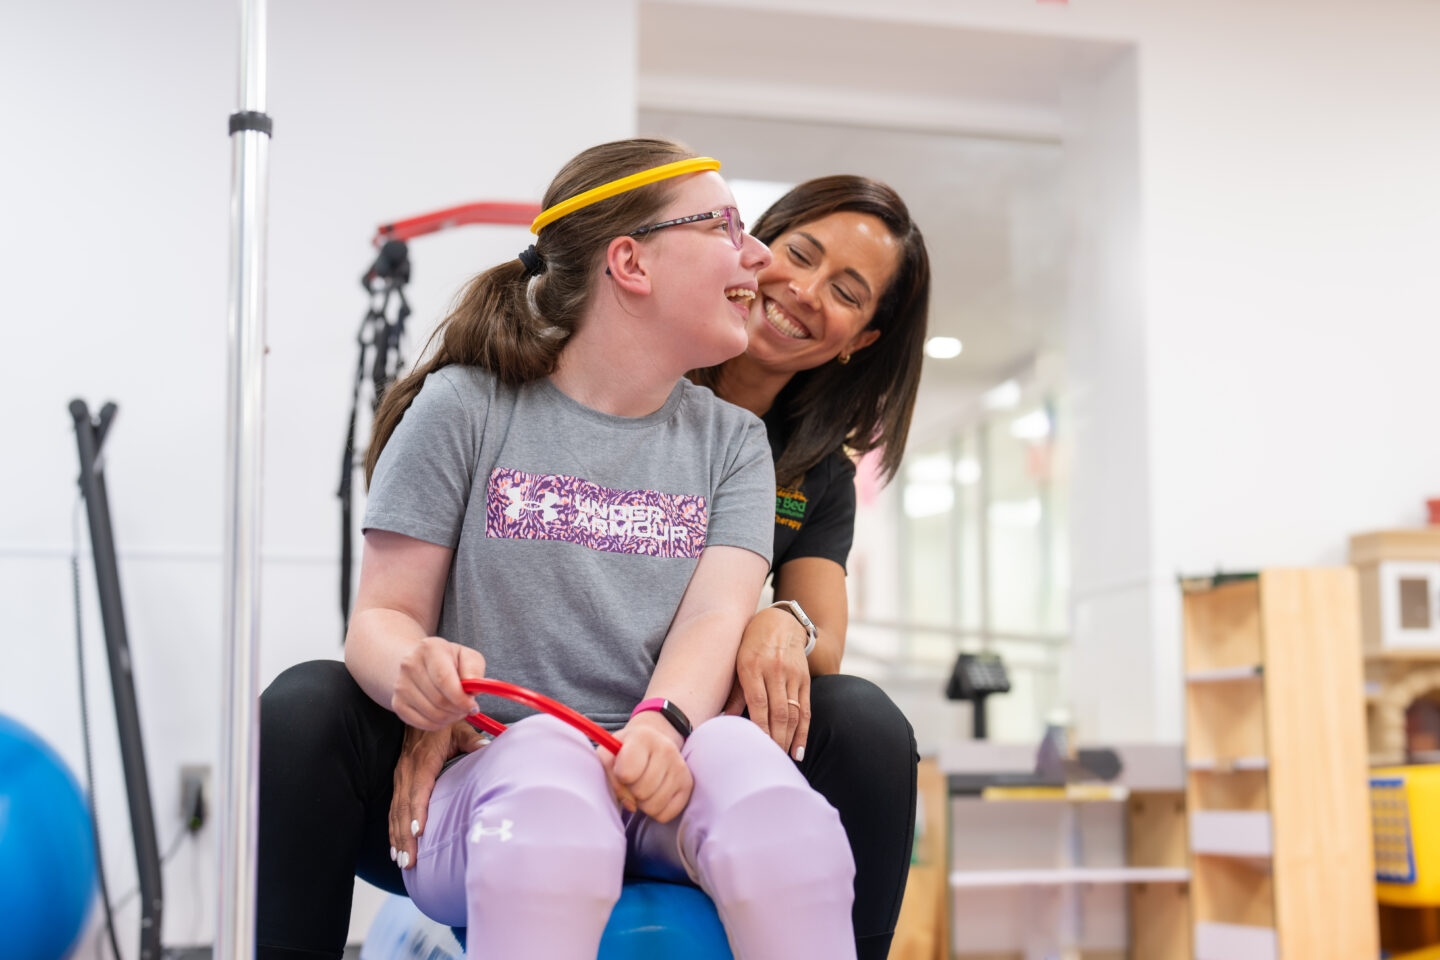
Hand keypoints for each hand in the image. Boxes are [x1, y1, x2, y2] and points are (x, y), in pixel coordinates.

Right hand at [390, 720, 485, 869]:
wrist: (421, 709)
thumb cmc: (443, 724)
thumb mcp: (459, 728)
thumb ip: (472, 741)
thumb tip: (487, 747)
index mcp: (422, 761)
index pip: (418, 790)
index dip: (417, 812)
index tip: (418, 833)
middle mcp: (407, 772)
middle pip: (404, 809)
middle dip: (405, 837)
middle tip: (409, 861)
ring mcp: (400, 777)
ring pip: (396, 812)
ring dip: (397, 838)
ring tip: (402, 861)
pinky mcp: (399, 781)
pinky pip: (393, 808)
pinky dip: (393, 829)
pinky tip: (395, 847)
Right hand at [391, 636, 486, 729]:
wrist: (420, 665)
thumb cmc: (448, 661)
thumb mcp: (467, 656)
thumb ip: (474, 669)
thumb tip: (472, 690)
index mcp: (430, 648)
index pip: (444, 679)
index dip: (460, 697)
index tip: (473, 706)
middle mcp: (410, 665)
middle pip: (439, 700)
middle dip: (459, 709)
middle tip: (467, 708)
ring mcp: (401, 685)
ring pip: (432, 714)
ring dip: (450, 717)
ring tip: (457, 709)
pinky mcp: (397, 703)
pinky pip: (422, 724)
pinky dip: (438, 724)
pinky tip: (444, 714)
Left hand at [597, 712, 691, 822]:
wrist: (652, 743)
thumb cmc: (624, 752)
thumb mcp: (608, 755)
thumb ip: (610, 777)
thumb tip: (631, 804)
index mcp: (642, 737)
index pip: (626, 773)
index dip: (619, 778)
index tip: (621, 770)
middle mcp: (666, 748)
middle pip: (641, 792)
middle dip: (632, 791)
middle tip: (633, 780)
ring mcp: (680, 767)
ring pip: (654, 806)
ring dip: (643, 803)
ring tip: (643, 787)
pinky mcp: (688, 784)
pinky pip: (666, 814)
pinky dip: (656, 811)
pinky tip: (655, 794)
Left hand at [724, 605, 809, 760]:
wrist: (780, 622)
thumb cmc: (751, 645)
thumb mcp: (737, 662)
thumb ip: (734, 693)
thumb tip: (723, 722)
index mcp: (753, 666)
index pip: (758, 702)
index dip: (759, 727)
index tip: (757, 749)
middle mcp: (775, 670)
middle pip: (778, 711)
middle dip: (775, 739)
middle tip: (768, 762)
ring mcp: (793, 675)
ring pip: (793, 713)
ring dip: (788, 739)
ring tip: (781, 760)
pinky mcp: (805, 679)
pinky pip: (805, 710)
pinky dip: (802, 732)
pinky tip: (798, 750)